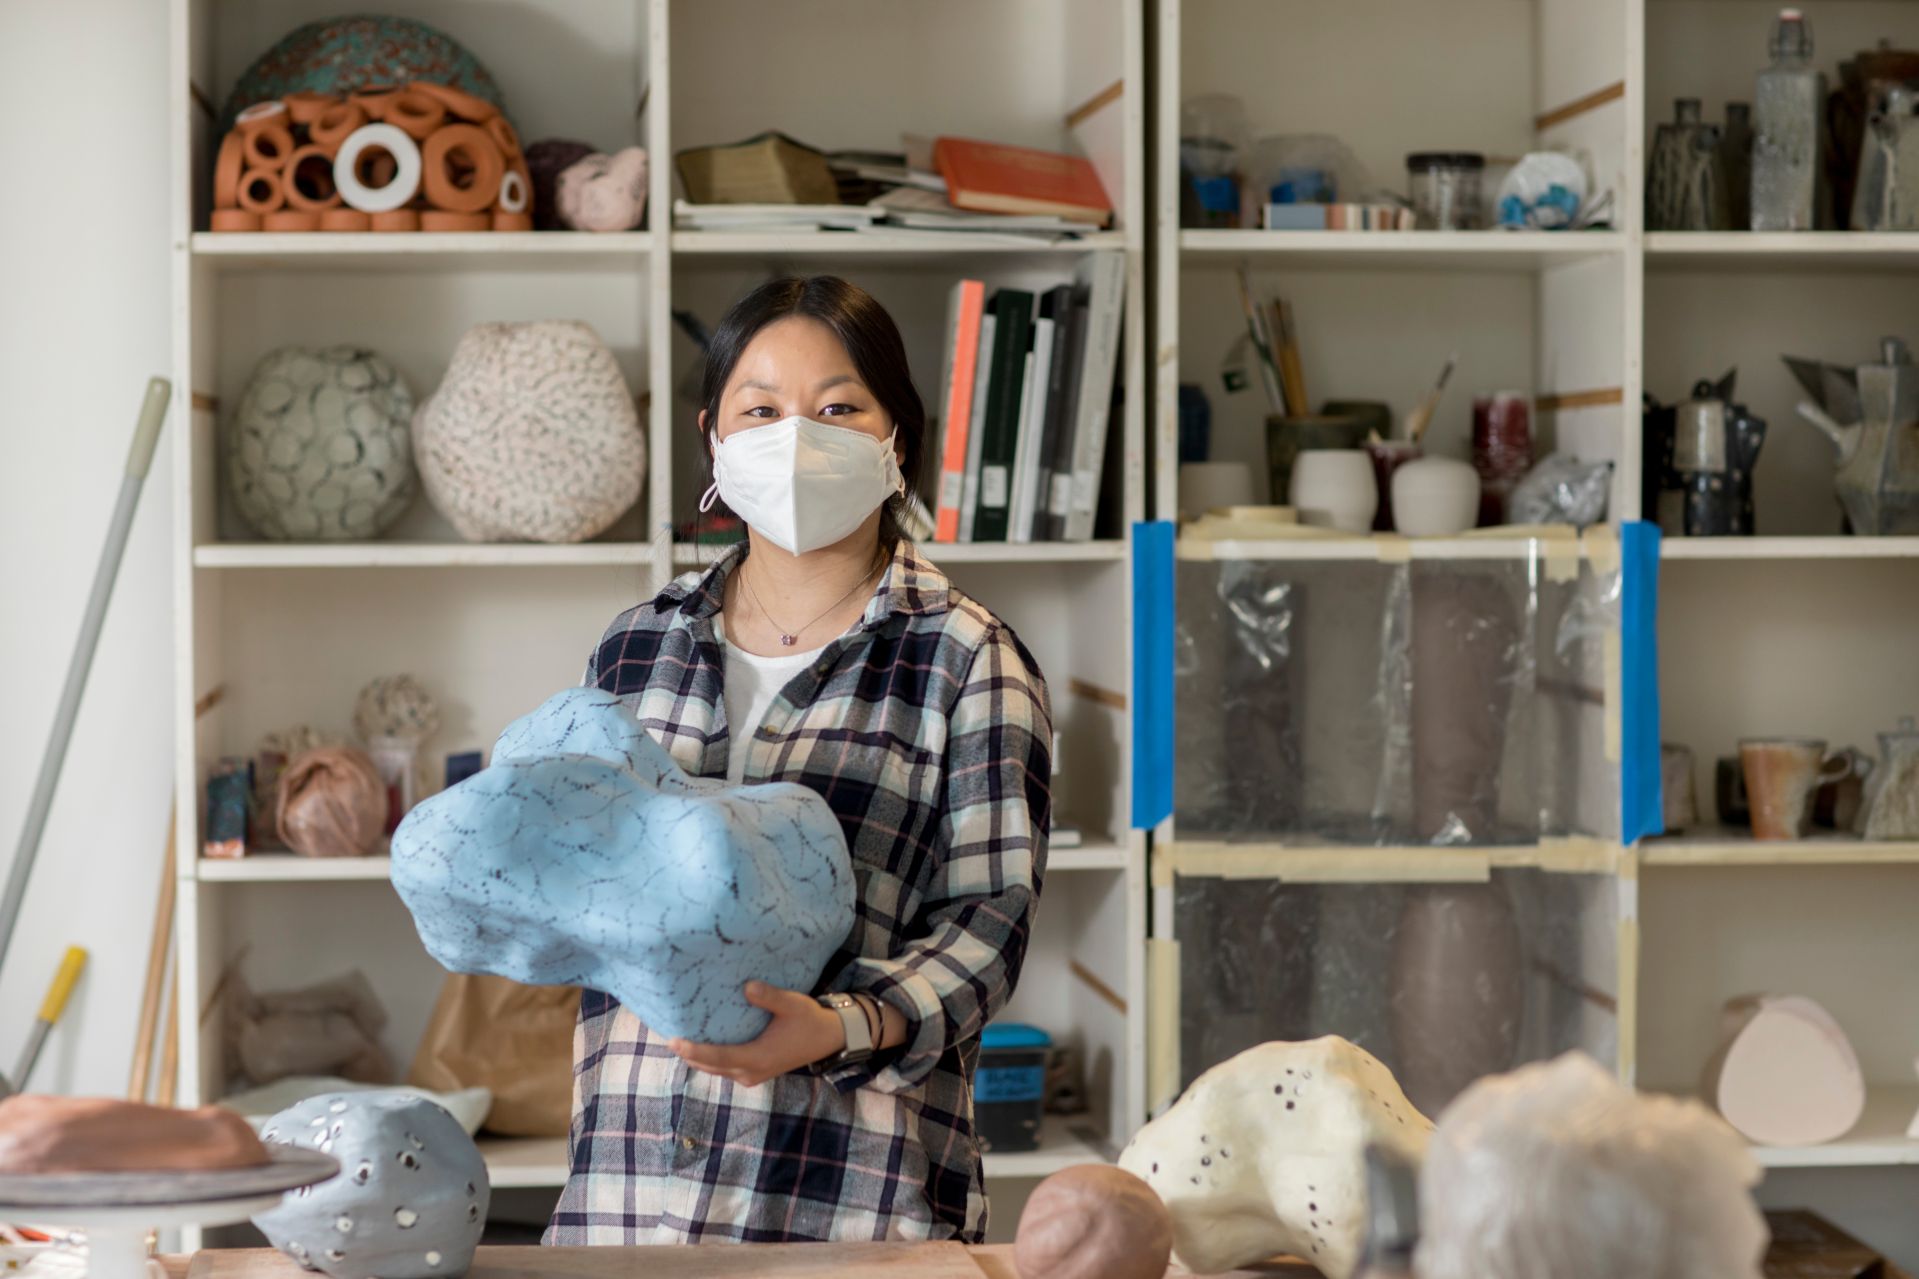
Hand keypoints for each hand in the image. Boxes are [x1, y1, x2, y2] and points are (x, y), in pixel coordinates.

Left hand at [667, 981, 845, 1086]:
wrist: (828, 1039)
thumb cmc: (809, 1020)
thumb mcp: (792, 1004)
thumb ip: (769, 997)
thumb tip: (746, 986)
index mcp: (758, 1058)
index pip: (718, 1057)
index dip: (695, 1051)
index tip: (675, 1041)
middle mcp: (750, 1072)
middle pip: (710, 1066)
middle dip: (688, 1054)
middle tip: (666, 1035)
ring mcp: (751, 1075)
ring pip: (715, 1069)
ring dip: (696, 1057)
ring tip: (677, 1039)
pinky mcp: (752, 1072)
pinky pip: (723, 1067)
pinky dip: (709, 1058)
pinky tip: (699, 1043)